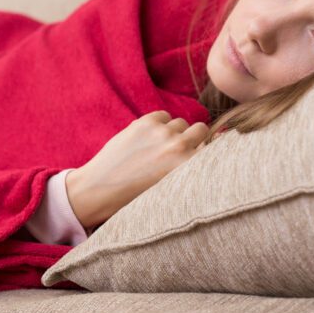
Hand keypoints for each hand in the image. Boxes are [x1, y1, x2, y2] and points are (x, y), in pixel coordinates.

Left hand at [65, 110, 207, 229]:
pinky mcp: (144, 122)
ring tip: (158, 149)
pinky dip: (159, 124)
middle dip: (192, 139)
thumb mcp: (171, 188)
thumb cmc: (137, 196)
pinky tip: (148, 139)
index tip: (200, 155)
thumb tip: (213, 144)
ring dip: (174, 132)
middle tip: (177, 151)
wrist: (100, 189)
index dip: (205, 150)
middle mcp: (179, 147)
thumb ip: (190, 167)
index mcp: (188, 167)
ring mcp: (161, 132)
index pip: (213, 148)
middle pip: (201, 129)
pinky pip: (163, 115)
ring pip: (181, 123)